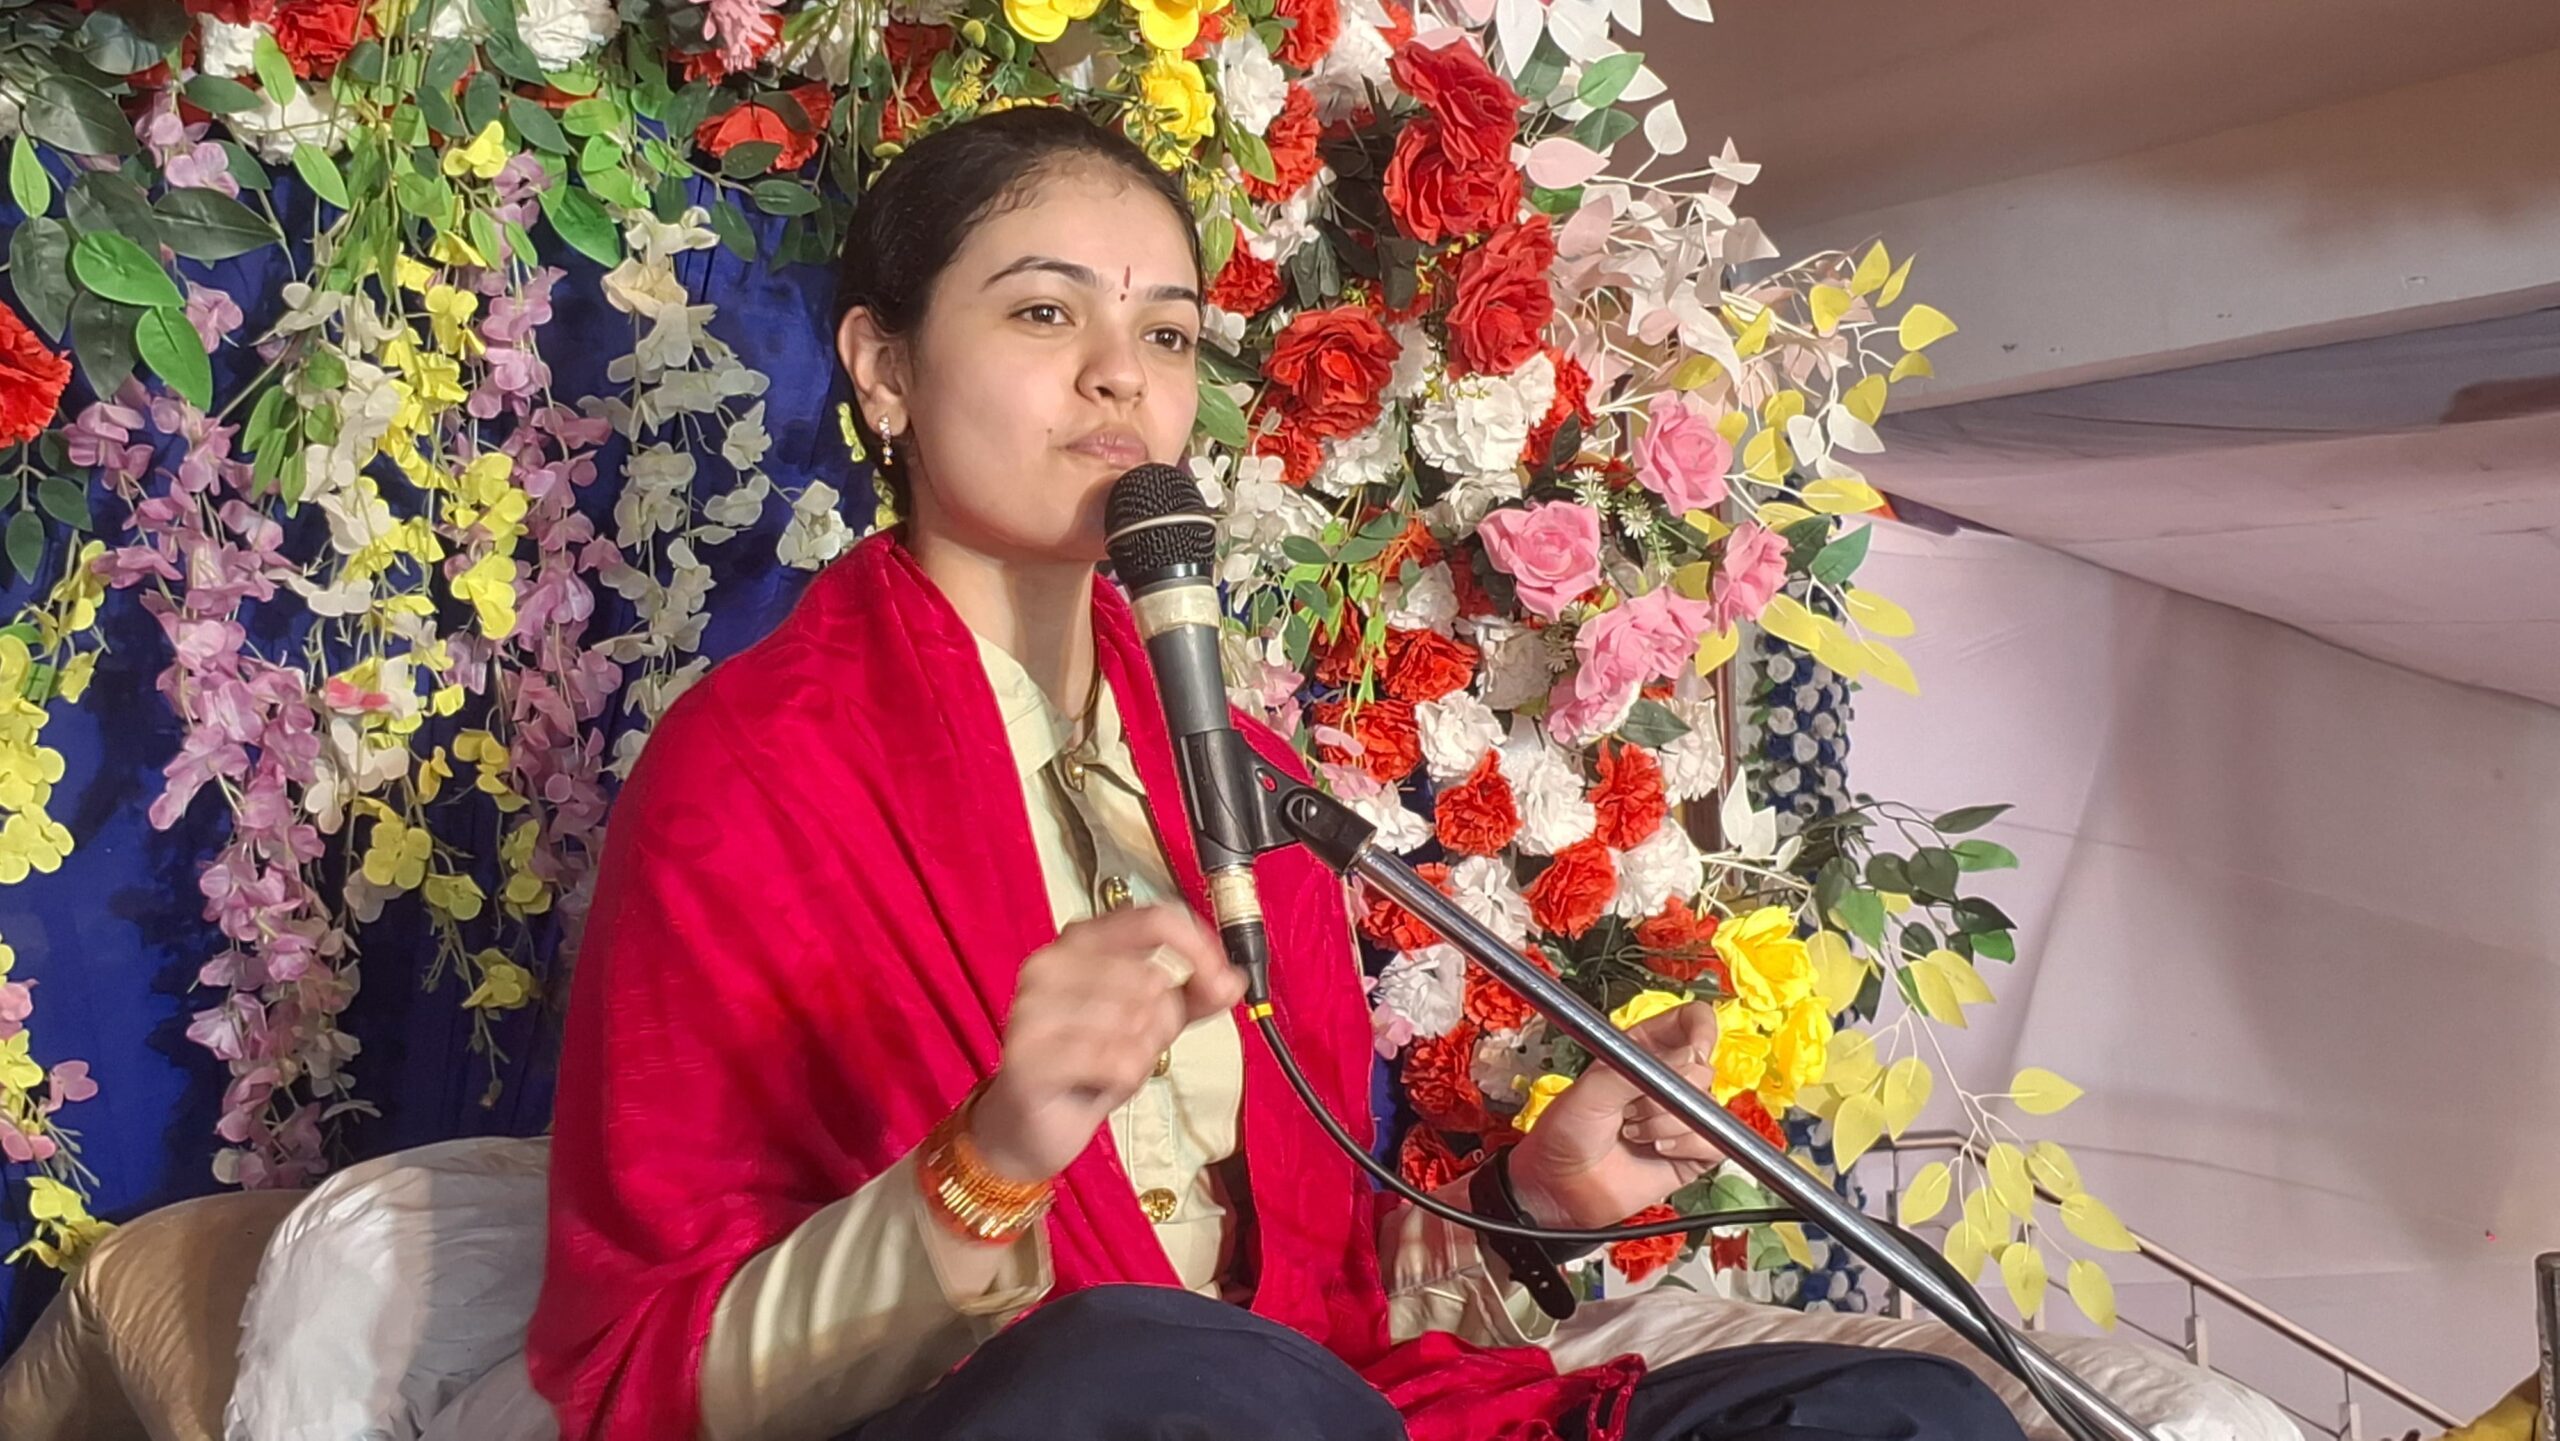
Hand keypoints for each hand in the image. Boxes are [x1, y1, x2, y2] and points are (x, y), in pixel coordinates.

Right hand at [969, 904, 1243, 1182]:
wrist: (1033, 1126)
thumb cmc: (1090, 1065)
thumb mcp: (1152, 1022)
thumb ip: (1194, 996)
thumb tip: (1233, 980)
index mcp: (1080, 941)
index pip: (1153, 920)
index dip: (1197, 948)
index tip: (1219, 979)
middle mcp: (1051, 964)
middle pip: (1151, 978)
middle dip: (1159, 1024)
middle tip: (1128, 1047)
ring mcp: (1032, 1008)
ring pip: (1136, 1020)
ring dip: (1140, 1055)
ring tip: (1109, 1066)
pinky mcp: (1028, 1054)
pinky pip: (1114, 1058)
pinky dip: (1122, 1078)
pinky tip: (1099, 1083)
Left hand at [1505, 1002, 1724, 1229]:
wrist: (1561, 1187)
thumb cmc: (1564, 1133)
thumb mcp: (1592, 1089)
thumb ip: (1640, 1068)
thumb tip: (1689, 1056)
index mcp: (1643, 1049)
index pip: (1692, 1022)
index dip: (1700, 1032)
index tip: (1691, 1052)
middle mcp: (1667, 1079)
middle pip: (1704, 1068)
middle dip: (1666, 1092)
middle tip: (1631, 1107)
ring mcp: (1681, 1115)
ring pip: (1707, 1106)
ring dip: (1666, 1123)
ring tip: (1633, 1132)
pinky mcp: (1692, 1151)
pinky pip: (1713, 1141)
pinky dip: (1684, 1146)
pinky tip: (1655, 1148)